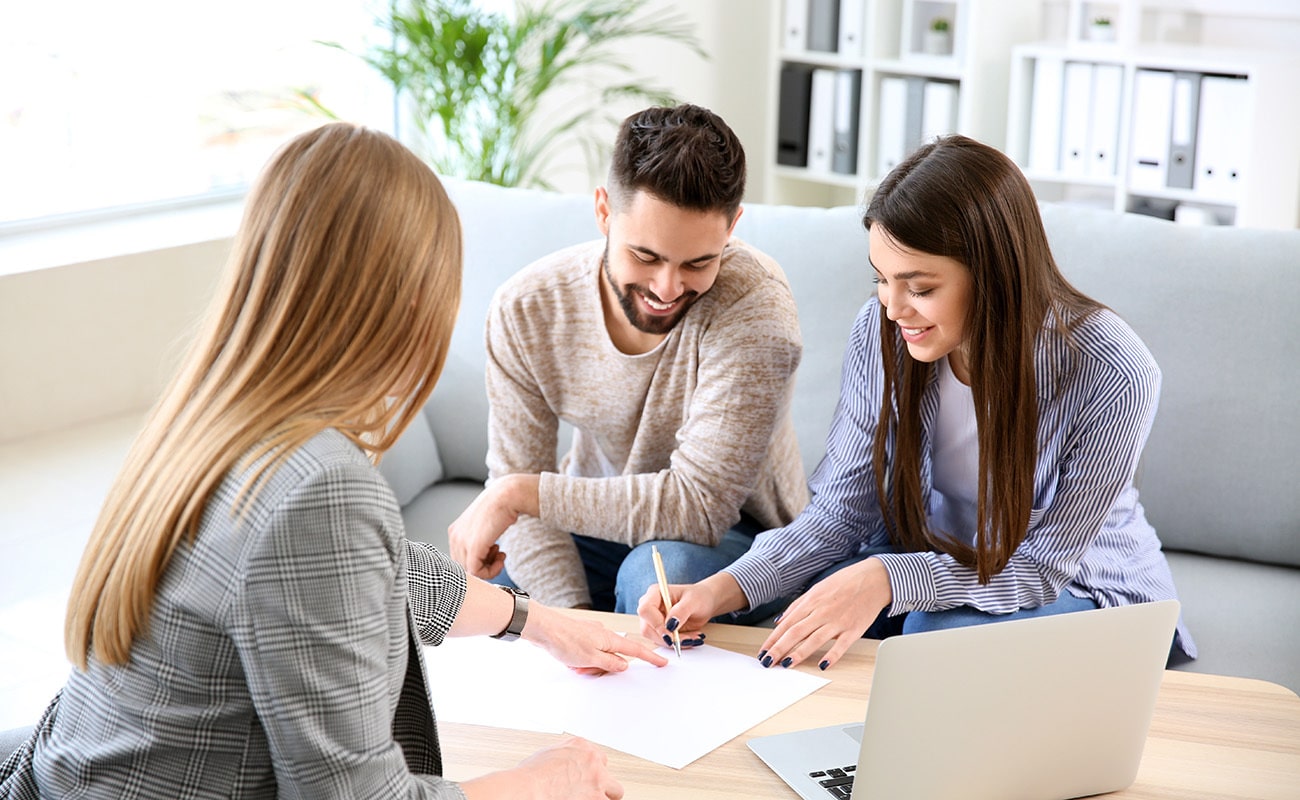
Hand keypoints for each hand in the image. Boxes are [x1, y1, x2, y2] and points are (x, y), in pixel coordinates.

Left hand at [449, 475, 538, 578]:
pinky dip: (492, 572)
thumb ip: (479, 540)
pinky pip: (478, 573)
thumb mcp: (484, 525)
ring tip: (501, 555)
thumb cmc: (500, 507)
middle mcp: (454, 536)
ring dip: (490, 569)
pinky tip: (501, 559)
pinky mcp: (472, 548)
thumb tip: (485, 557)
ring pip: (471, 572)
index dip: (479, 559)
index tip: (494, 552)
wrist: (506, 496)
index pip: (460, 558)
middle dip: (483, 564)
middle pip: (465, 566)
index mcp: (455, 531)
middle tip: (498, 554)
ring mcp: (461, 542)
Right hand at [461, 736, 622, 799]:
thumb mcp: (547, 753)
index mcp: (580, 745)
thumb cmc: (531, 775)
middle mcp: (592, 759)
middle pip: (608, 772)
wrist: (530, 788)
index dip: (592, 770)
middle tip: (592, 792)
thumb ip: (563, 755)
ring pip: (615, 791)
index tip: (587, 778)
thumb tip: (561, 763)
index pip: (597, 756)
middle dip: (602, 783)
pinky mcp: (597, 797)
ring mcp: (598, 779)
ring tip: (593, 799)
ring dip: (604, 796)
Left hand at [525, 603, 667, 675]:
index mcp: (609, 639)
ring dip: (587, 666)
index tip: (662, 662)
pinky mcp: (579, 638)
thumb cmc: (565, 640)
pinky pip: (586, 655)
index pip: (635, 650)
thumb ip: (610, 664)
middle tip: (585, 669)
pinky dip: (580, 662)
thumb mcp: (591, 658)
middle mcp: (602, 635)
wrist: (542, 628)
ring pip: (597, 658)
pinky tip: (569, 661)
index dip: (650, 657)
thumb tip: (624, 665)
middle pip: (612, 657)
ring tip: (573, 664)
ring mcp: (590, 635)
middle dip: (601, 668)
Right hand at [635, 573, 743, 649]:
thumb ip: (681, 611)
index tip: (671, 633)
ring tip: (693, 637)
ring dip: (675, 642)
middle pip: (647, 628)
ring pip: (655, 638)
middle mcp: (650, 606)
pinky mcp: (660, 630)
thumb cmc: (699, 596)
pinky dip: (678, 643)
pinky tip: (690, 637)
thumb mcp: (693, 601)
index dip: (656, 624)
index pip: (645, 610)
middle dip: (668, 637)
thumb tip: (670, 625)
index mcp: (655, 593)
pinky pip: (663, 642)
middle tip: (688, 638)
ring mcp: (653, 619)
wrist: (705, 603)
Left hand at [756, 557, 891, 670]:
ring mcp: (838, 621)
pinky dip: (832, 655)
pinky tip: (822, 665)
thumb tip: (779, 621)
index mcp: (811, 601)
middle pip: (796, 632)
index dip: (773, 639)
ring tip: (786, 664)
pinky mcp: (854, 629)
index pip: (787, 623)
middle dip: (779, 648)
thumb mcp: (817, 589)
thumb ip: (797, 605)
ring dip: (799, 653)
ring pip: (814, 639)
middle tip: (768, 662)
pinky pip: (841, 645)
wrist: (874, 579)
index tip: (763, 652)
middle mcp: (822, 611)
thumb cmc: (844, 583)